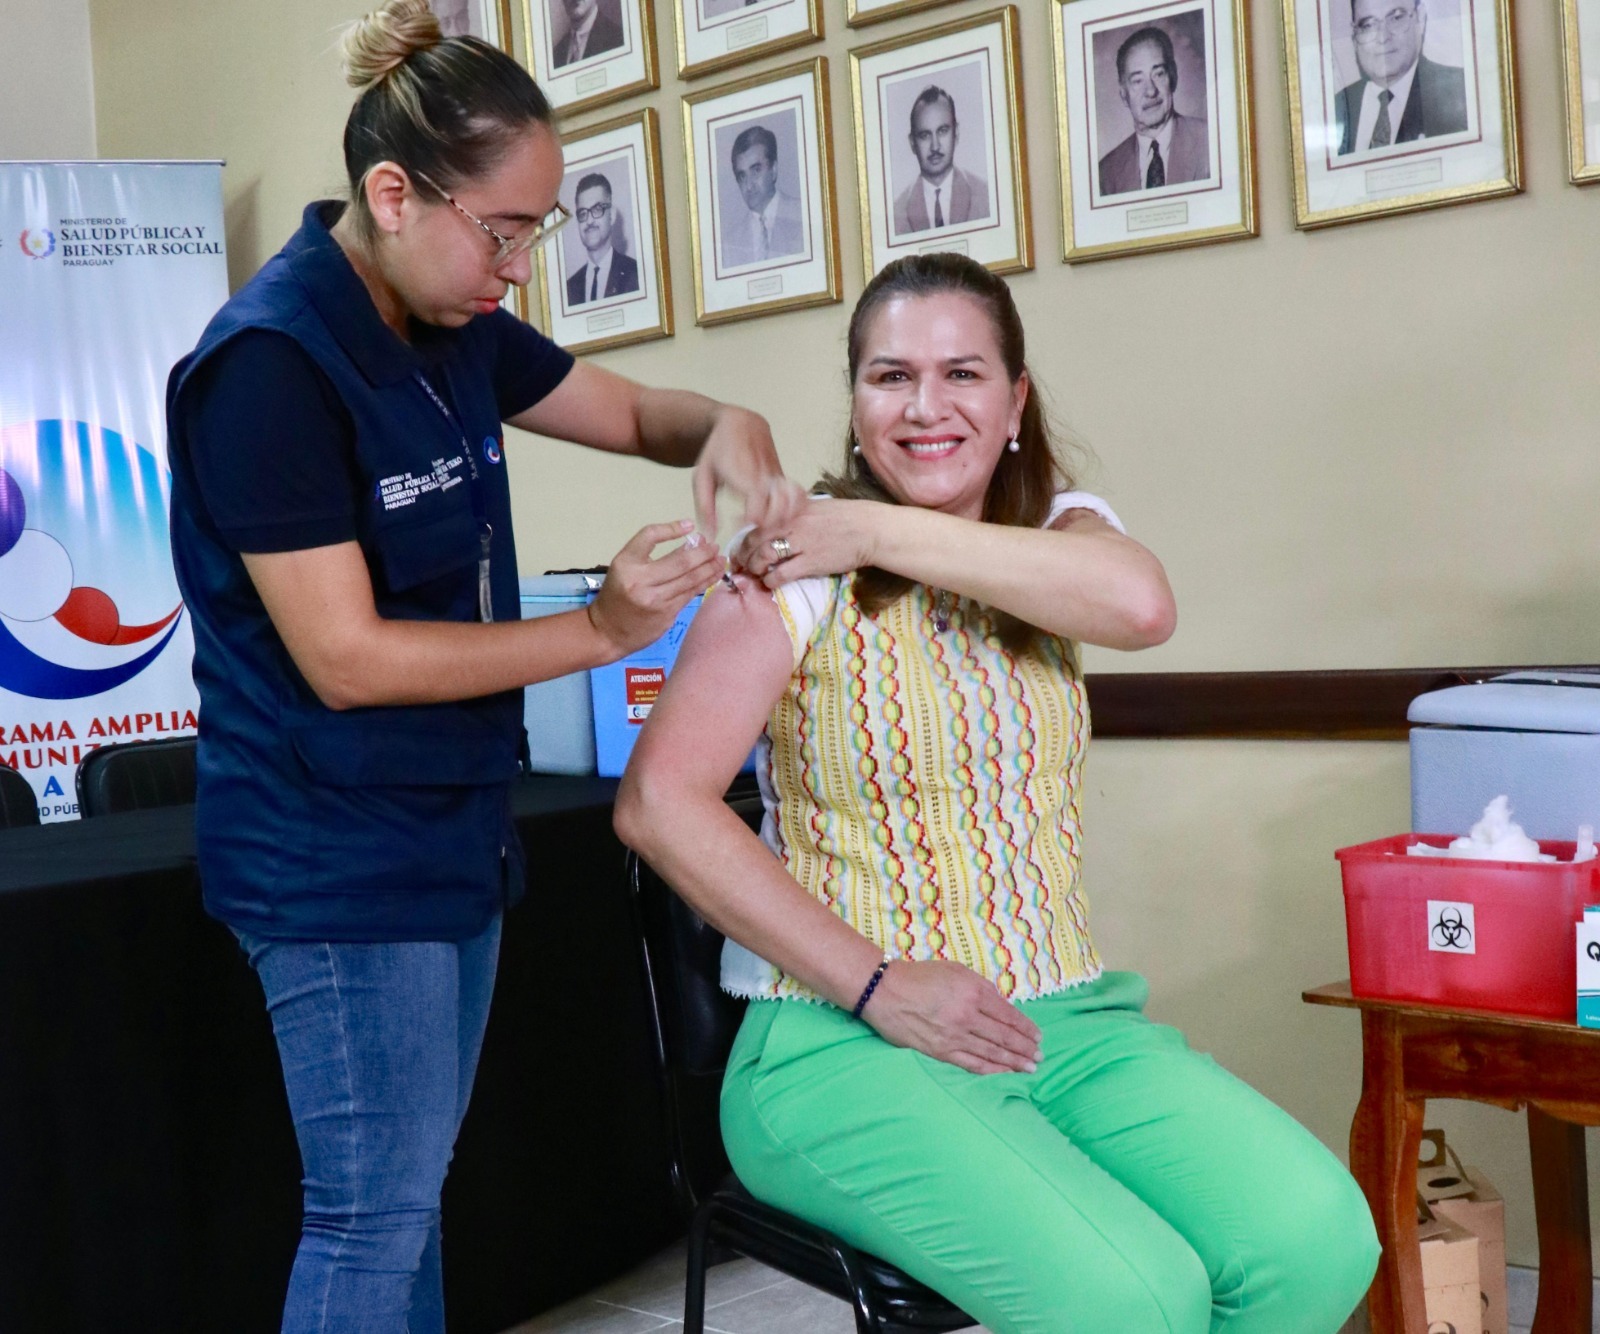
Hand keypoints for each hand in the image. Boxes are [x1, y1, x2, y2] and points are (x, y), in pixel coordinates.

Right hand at [588, 520, 723, 658]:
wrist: (608, 632)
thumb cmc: (618, 595)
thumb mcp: (625, 568)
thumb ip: (651, 554)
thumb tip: (691, 541)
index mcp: (626, 563)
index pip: (649, 536)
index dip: (671, 528)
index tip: (690, 526)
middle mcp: (640, 580)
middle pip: (680, 561)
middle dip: (703, 552)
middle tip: (714, 546)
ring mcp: (655, 599)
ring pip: (690, 580)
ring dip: (710, 568)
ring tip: (721, 560)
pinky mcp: (666, 614)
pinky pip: (690, 594)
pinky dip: (705, 583)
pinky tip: (714, 576)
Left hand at [692, 406, 805, 539]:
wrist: (740, 423)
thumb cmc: (717, 450)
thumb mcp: (702, 476)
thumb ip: (704, 507)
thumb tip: (710, 534)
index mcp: (744, 477)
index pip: (757, 511)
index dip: (749, 524)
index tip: (738, 524)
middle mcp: (766, 477)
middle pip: (779, 512)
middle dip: (767, 527)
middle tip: (752, 528)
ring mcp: (779, 476)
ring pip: (794, 504)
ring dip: (783, 519)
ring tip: (767, 524)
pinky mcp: (785, 477)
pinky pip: (797, 496)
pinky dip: (794, 509)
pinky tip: (779, 515)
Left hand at [735, 498, 880, 587]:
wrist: (870, 529)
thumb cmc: (847, 517)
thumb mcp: (816, 506)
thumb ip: (796, 513)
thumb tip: (779, 522)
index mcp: (792, 508)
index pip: (758, 521)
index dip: (745, 537)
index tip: (742, 547)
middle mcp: (792, 522)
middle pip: (755, 539)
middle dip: (744, 554)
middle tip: (742, 564)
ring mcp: (801, 542)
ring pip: (764, 556)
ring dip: (754, 568)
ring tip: (756, 573)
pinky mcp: (811, 562)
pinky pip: (781, 574)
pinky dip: (771, 580)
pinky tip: (770, 583)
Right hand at [860, 959, 1042, 1074]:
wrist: (884, 991)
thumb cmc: (920, 976)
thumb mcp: (955, 970)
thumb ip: (980, 986)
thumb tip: (1000, 1005)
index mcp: (974, 992)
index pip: (1008, 1014)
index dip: (1026, 1027)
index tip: (1038, 1036)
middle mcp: (968, 1015)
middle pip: (1004, 1036)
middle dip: (1025, 1047)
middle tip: (1040, 1056)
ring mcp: (954, 1036)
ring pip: (991, 1052)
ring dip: (1013, 1061)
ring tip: (1029, 1067)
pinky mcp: (941, 1051)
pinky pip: (971, 1063)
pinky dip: (990, 1069)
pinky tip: (1003, 1073)